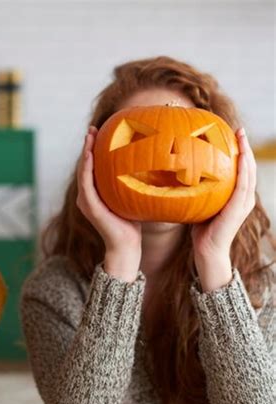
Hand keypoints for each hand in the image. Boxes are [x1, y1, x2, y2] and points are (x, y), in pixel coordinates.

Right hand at [77, 126, 141, 281]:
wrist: (127, 246)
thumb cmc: (133, 224)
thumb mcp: (132, 198)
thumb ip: (133, 182)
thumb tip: (152, 164)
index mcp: (95, 193)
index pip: (92, 166)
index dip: (93, 149)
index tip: (100, 132)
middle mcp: (86, 195)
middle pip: (85, 165)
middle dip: (88, 146)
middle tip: (93, 128)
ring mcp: (86, 201)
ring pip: (83, 171)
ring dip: (85, 152)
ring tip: (90, 136)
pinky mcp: (89, 206)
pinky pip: (86, 183)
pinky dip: (87, 168)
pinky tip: (90, 154)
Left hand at [192, 128, 255, 290]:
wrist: (206, 251)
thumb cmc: (199, 230)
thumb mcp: (198, 204)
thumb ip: (196, 190)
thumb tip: (177, 174)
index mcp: (235, 196)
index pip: (239, 169)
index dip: (237, 151)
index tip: (231, 134)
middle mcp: (243, 198)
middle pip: (248, 167)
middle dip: (244, 147)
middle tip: (238, 128)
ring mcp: (243, 203)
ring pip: (249, 172)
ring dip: (246, 153)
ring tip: (241, 136)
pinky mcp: (239, 209)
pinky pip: (243, 185)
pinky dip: (243, 169)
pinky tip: (239, 156)